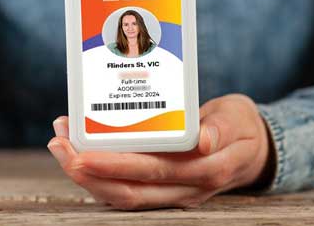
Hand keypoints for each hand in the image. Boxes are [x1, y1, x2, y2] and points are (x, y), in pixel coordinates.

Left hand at [47, 94, 274, 209]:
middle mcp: (184, 188)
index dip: (114, 165)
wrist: (254, 149)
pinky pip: (126, 188)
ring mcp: (171, 192)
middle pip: (127, 191)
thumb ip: (221, 129)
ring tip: (60, 145)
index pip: (152, 172)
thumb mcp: (239, 119)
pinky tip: (78, 149)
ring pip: (122, 195)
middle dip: (87, 172)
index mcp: (204, 170)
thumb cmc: (241, 127)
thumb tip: (202, 140)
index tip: (83, 150)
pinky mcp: (162, 188)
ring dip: (86, 175)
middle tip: (58, 145)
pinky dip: (99, 172)